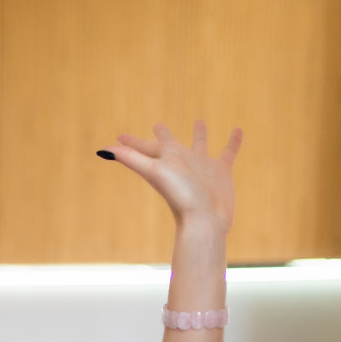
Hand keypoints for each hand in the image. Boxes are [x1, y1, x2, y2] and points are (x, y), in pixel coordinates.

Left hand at [102, 120, 242, 233]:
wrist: (206, 220)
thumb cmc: (180, 196)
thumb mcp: (154, 171)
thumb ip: (131, 158)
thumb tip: (102, 150)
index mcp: (166, 159)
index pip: (145, 147)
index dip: (131, 142)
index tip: (120, 136)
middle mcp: (182, 162)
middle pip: (169, 144)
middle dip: (162, 134)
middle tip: (157, 124)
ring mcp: (202, 167)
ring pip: (200, 145)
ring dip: (200, 134)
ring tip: (200, 121)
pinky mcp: (222, 172)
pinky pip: (228, 152)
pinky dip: (233, 142)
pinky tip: (238, 131)